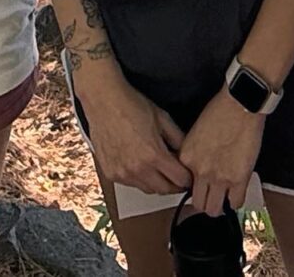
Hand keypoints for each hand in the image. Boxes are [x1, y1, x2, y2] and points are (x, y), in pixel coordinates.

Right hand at [76, 68, 191, 196]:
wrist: (104, 102)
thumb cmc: (131, 106)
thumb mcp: (163, 119)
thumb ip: (178, 140)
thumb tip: (187, 155)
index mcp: (154, 155)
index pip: (180, 180)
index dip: (188, 178)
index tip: (189, 175)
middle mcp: (137, 169)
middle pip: (165, 190)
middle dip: (175, 185)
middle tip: (178, 177)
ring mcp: (122, 173)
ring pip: (148, 190)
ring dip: (157, 184)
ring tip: (159, 170)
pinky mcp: (111, 173)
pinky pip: (131, 184)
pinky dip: (139, 179)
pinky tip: (140, 166)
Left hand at [179, 89, 264, 216]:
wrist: (240, 104)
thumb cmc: (220, 111)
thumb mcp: (195, 134)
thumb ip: (193, 154)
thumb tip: (197, 168)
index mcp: (187, 158)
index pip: (183, 186)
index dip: (194, 187)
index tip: (200, 187)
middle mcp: (200, 171)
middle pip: (197, 203)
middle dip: (205, 202)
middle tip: (212, 196)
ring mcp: (219, 177)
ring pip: (213, 210)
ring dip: (219, 206)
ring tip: (224, 199)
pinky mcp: (239, 179)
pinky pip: (236, 203)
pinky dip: (236, 201)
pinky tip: (237, 192)